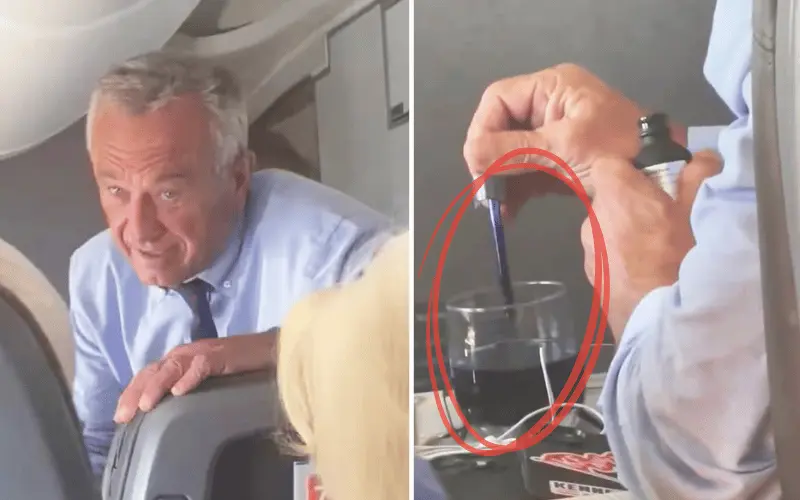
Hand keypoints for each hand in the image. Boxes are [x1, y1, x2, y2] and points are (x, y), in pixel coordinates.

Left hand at [113, 333, 276, 423]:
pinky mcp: (221, 355)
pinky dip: (190, 377)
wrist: (270, 350)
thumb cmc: (240, 367)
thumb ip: (189, 389)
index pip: (149, 374)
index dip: (132, 392)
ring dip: (157, 385)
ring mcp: (204, 352)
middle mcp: (187, 353)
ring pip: (172, 366)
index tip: (120, 415)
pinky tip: (180, 391)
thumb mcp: (208, 381)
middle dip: (135, 392)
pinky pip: (202, 365)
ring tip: (146, 404)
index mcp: (181, 360)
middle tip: (123, 415)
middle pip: (154, 370)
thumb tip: (169, 412)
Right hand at [463, 63, 686, 218]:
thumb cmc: (617, 151)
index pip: (498, 99)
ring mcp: (553, 135)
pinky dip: (516, 193)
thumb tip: (471, 156)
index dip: (482, 129)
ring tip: (496, 209)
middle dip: (489, 161)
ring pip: (510, 154)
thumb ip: (514, 150)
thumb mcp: (564, 147)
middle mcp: (548, 106)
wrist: (661, 179)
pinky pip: (526, 173)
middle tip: (485, 192)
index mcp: (552, 88)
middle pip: (501, 128)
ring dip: (500, 181)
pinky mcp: (558, 161)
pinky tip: (509, 213)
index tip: (477, 163)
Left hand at [580, 151, 721, 336]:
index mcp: (615, 194)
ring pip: (607, 229)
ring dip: (627, 233)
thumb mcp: (698, 208)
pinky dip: (622, 258)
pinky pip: (606, 256)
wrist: (658, 318)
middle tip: (664, 218)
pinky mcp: (591, 275)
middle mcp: (592, 218)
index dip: (630, 169)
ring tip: (658, 251)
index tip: (652, 181)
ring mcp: (588, 249)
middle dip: (632, 204)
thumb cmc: (679, 257)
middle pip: (609, 199)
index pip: (608, 164)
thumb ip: (699, 174)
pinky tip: (646, 272)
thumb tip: (700, 160)